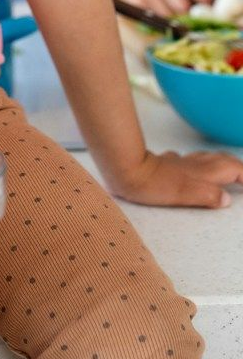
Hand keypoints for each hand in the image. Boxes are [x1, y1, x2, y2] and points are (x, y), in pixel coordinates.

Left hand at [105, 149, 242, 208]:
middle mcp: (196, 163)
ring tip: (225, 176)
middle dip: (238, 168)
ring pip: (206, 159)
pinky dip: (198, 166)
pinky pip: (188, 161)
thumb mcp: (187, 195)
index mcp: (205, 171)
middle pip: (224, 160)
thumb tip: (225, 199)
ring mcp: (181, 161)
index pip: (236, 168)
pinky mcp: (167, 163)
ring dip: (219, 165)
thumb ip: (209, 196)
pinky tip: (192, 172)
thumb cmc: (155, 184)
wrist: (126, 168)